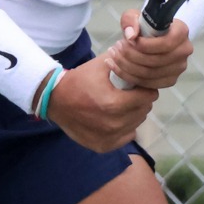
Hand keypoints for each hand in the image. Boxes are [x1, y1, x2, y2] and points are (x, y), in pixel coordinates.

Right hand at [43, 56, 157, 151]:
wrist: (55, 100)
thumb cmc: (80, 80)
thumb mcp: (101, 64)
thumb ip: (124, 60)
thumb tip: (142, 56)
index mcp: (114, 103)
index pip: (147, 97)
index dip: (147, 88)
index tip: (140, 85)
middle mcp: (114, 124)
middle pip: (144, 111)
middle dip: (140, 101)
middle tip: (130, 94)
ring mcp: (108, 138)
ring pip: (136, 124)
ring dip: (133, 114)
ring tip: (122, 105)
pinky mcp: (103, 146)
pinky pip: (126, 136)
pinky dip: (125, 128)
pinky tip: (115, 118)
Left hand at [104, 6, 194, 89]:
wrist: (150, 38)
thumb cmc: (144, 25)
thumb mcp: (135, 16)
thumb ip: (130, 20)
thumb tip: (130, 36)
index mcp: (181, 32)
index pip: (166, 43)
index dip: (145, 45)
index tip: (128, 41)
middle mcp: (184, 51)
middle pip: (156, 61)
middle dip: (131, 56)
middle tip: (115, 49)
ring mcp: (179, 68)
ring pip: (150, 74)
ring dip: (127, 67)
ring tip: (114, 57)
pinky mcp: (170, 80)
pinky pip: (148, 83)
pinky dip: (129, 77)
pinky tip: (116, 68)